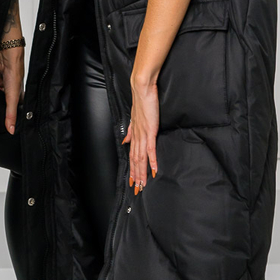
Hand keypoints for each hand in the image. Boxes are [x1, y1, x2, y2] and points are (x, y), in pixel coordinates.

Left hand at [0, 45, 24, 134]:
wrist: (8, 57)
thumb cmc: (15, 74)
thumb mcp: (11, 98)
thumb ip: (10, 114)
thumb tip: (11, 129)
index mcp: (21, 97)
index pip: (18, 111)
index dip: (14, 118)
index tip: (10, 126)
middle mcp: (15, 91)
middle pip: (9, 103)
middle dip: (4, 109)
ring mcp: (8, 84)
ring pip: (2, 95)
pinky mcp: (2, 78)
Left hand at [122, 76, 158, 192]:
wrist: (142, 88)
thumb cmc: (142, 102)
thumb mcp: (135, 119)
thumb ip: (131, 132)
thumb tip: (125, 141)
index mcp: (135, 135)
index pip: (133, 157)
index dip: (133, 171)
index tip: (133, 183)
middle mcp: (137, 137)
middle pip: (135, 161)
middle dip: (136, 177)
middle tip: (137, 191)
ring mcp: (143, 135)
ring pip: (141, 158)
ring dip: (142, 173)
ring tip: (144, 185)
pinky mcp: (150, 131)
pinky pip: (151, 149)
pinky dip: (152, 160)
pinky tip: (154, 170)